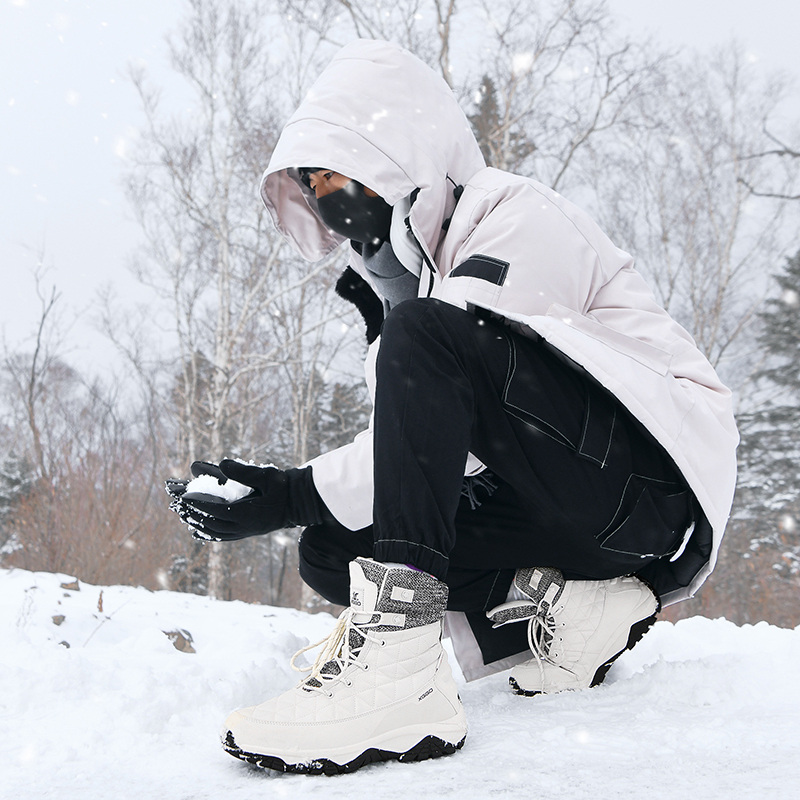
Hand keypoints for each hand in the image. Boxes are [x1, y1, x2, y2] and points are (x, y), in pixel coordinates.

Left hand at [173, 459, 290, 541]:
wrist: (300, 503)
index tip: (183, 497)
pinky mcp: (248, 532)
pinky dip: (209, 534)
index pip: (213, 510)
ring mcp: (245, 532)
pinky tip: (199, 531)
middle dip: (192, 514)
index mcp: (245, 514)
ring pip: (215, 532)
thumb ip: (244, 472)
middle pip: (210, 523)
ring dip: (198, 524)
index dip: (196, 504)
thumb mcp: (266, 475)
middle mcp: (243, 527)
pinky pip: (223, 537)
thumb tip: (221, 464)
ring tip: (184, 516)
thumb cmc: (284, 487)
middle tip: (177, 504)